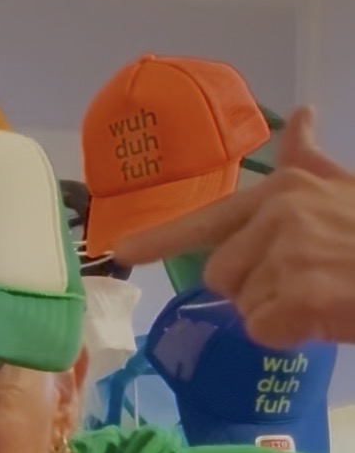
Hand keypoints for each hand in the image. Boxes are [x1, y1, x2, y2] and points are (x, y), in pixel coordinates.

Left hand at [114, 108, 354, 346]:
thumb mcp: (348, 189)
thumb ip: (313, 162)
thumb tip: (300, 115)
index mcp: (286, 189)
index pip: (210, 216)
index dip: (161, 238)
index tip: (119, 251)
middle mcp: (279, 215)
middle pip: (220, 276)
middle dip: (253, 292)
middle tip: (305, 287)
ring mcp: (288, 255)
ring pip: (244, 307)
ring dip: (277, 316)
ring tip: (323, 299)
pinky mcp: (299, 296)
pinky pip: (263, 331)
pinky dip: (290, 337)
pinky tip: (325, 319)